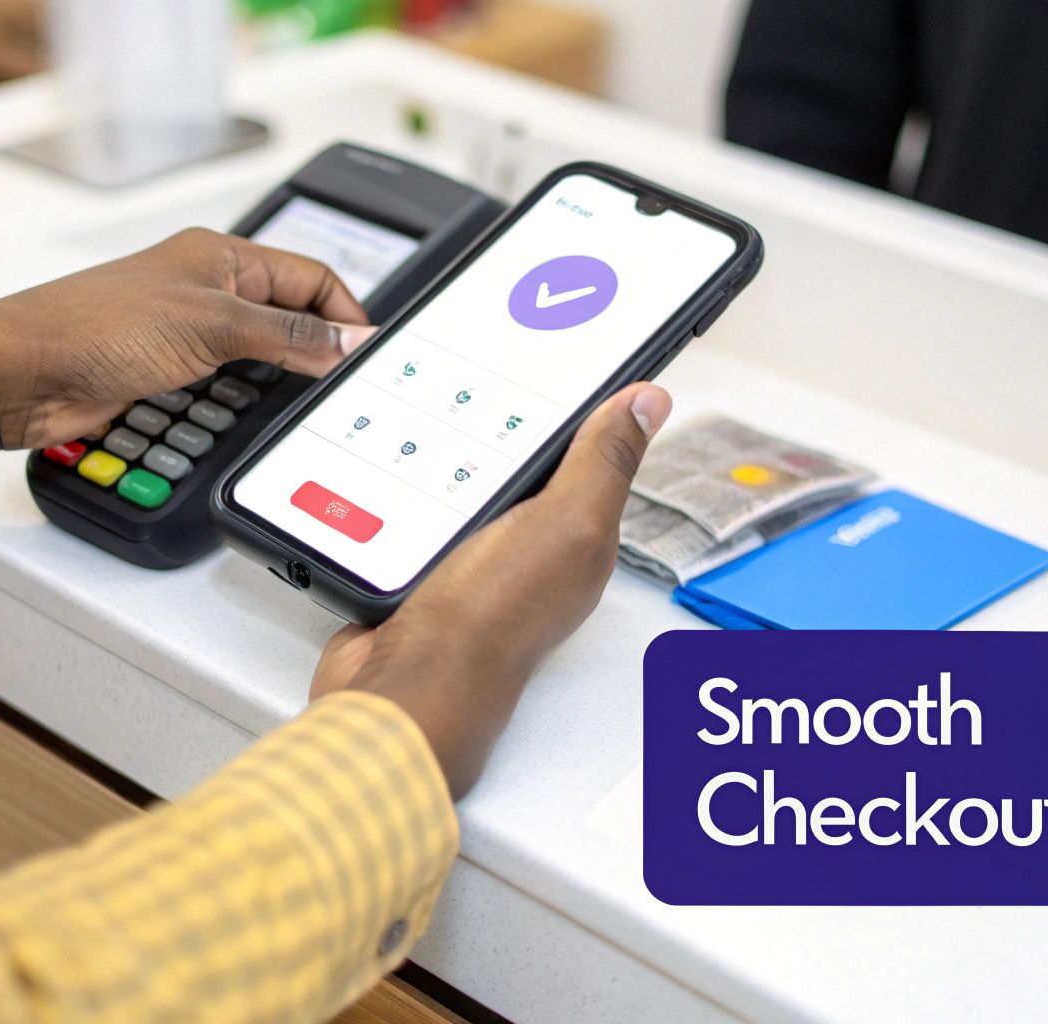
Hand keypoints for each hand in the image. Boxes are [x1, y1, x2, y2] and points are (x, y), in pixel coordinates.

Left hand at [0, 228, 371, 450]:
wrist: (24, 374)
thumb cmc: (98, 326)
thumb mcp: (211, 325)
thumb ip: (287, 333)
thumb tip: (346, 340)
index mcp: (221, 257)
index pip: (309, 276)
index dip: (344, 312)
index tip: (368, 354)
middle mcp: (207, 290)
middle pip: (289, 318)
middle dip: (317, 351)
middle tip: (345, 388)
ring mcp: (187, 334)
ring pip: (259, 358)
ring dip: (278, 384)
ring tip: (304, 409)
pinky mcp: (167, 374)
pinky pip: (225, 389)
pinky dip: (243, 406)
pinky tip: (252, 421)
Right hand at [311, 382, 672, 798]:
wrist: (405, 684)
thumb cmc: (490, 620)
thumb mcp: (566, 523)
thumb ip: (603, 462)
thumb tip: (648, 402)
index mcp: (581, 536)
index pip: (595, 454)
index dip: (591, 406)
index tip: (577, 351)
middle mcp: (533, 549)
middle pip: (530, 463)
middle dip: (513, 419)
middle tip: (499, 364)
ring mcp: (476, 559)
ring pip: (471, 480)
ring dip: (454, 448)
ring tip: (444, 399)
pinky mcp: (424, 565)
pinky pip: (421, 506)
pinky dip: (410, 484)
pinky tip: (400, 458)